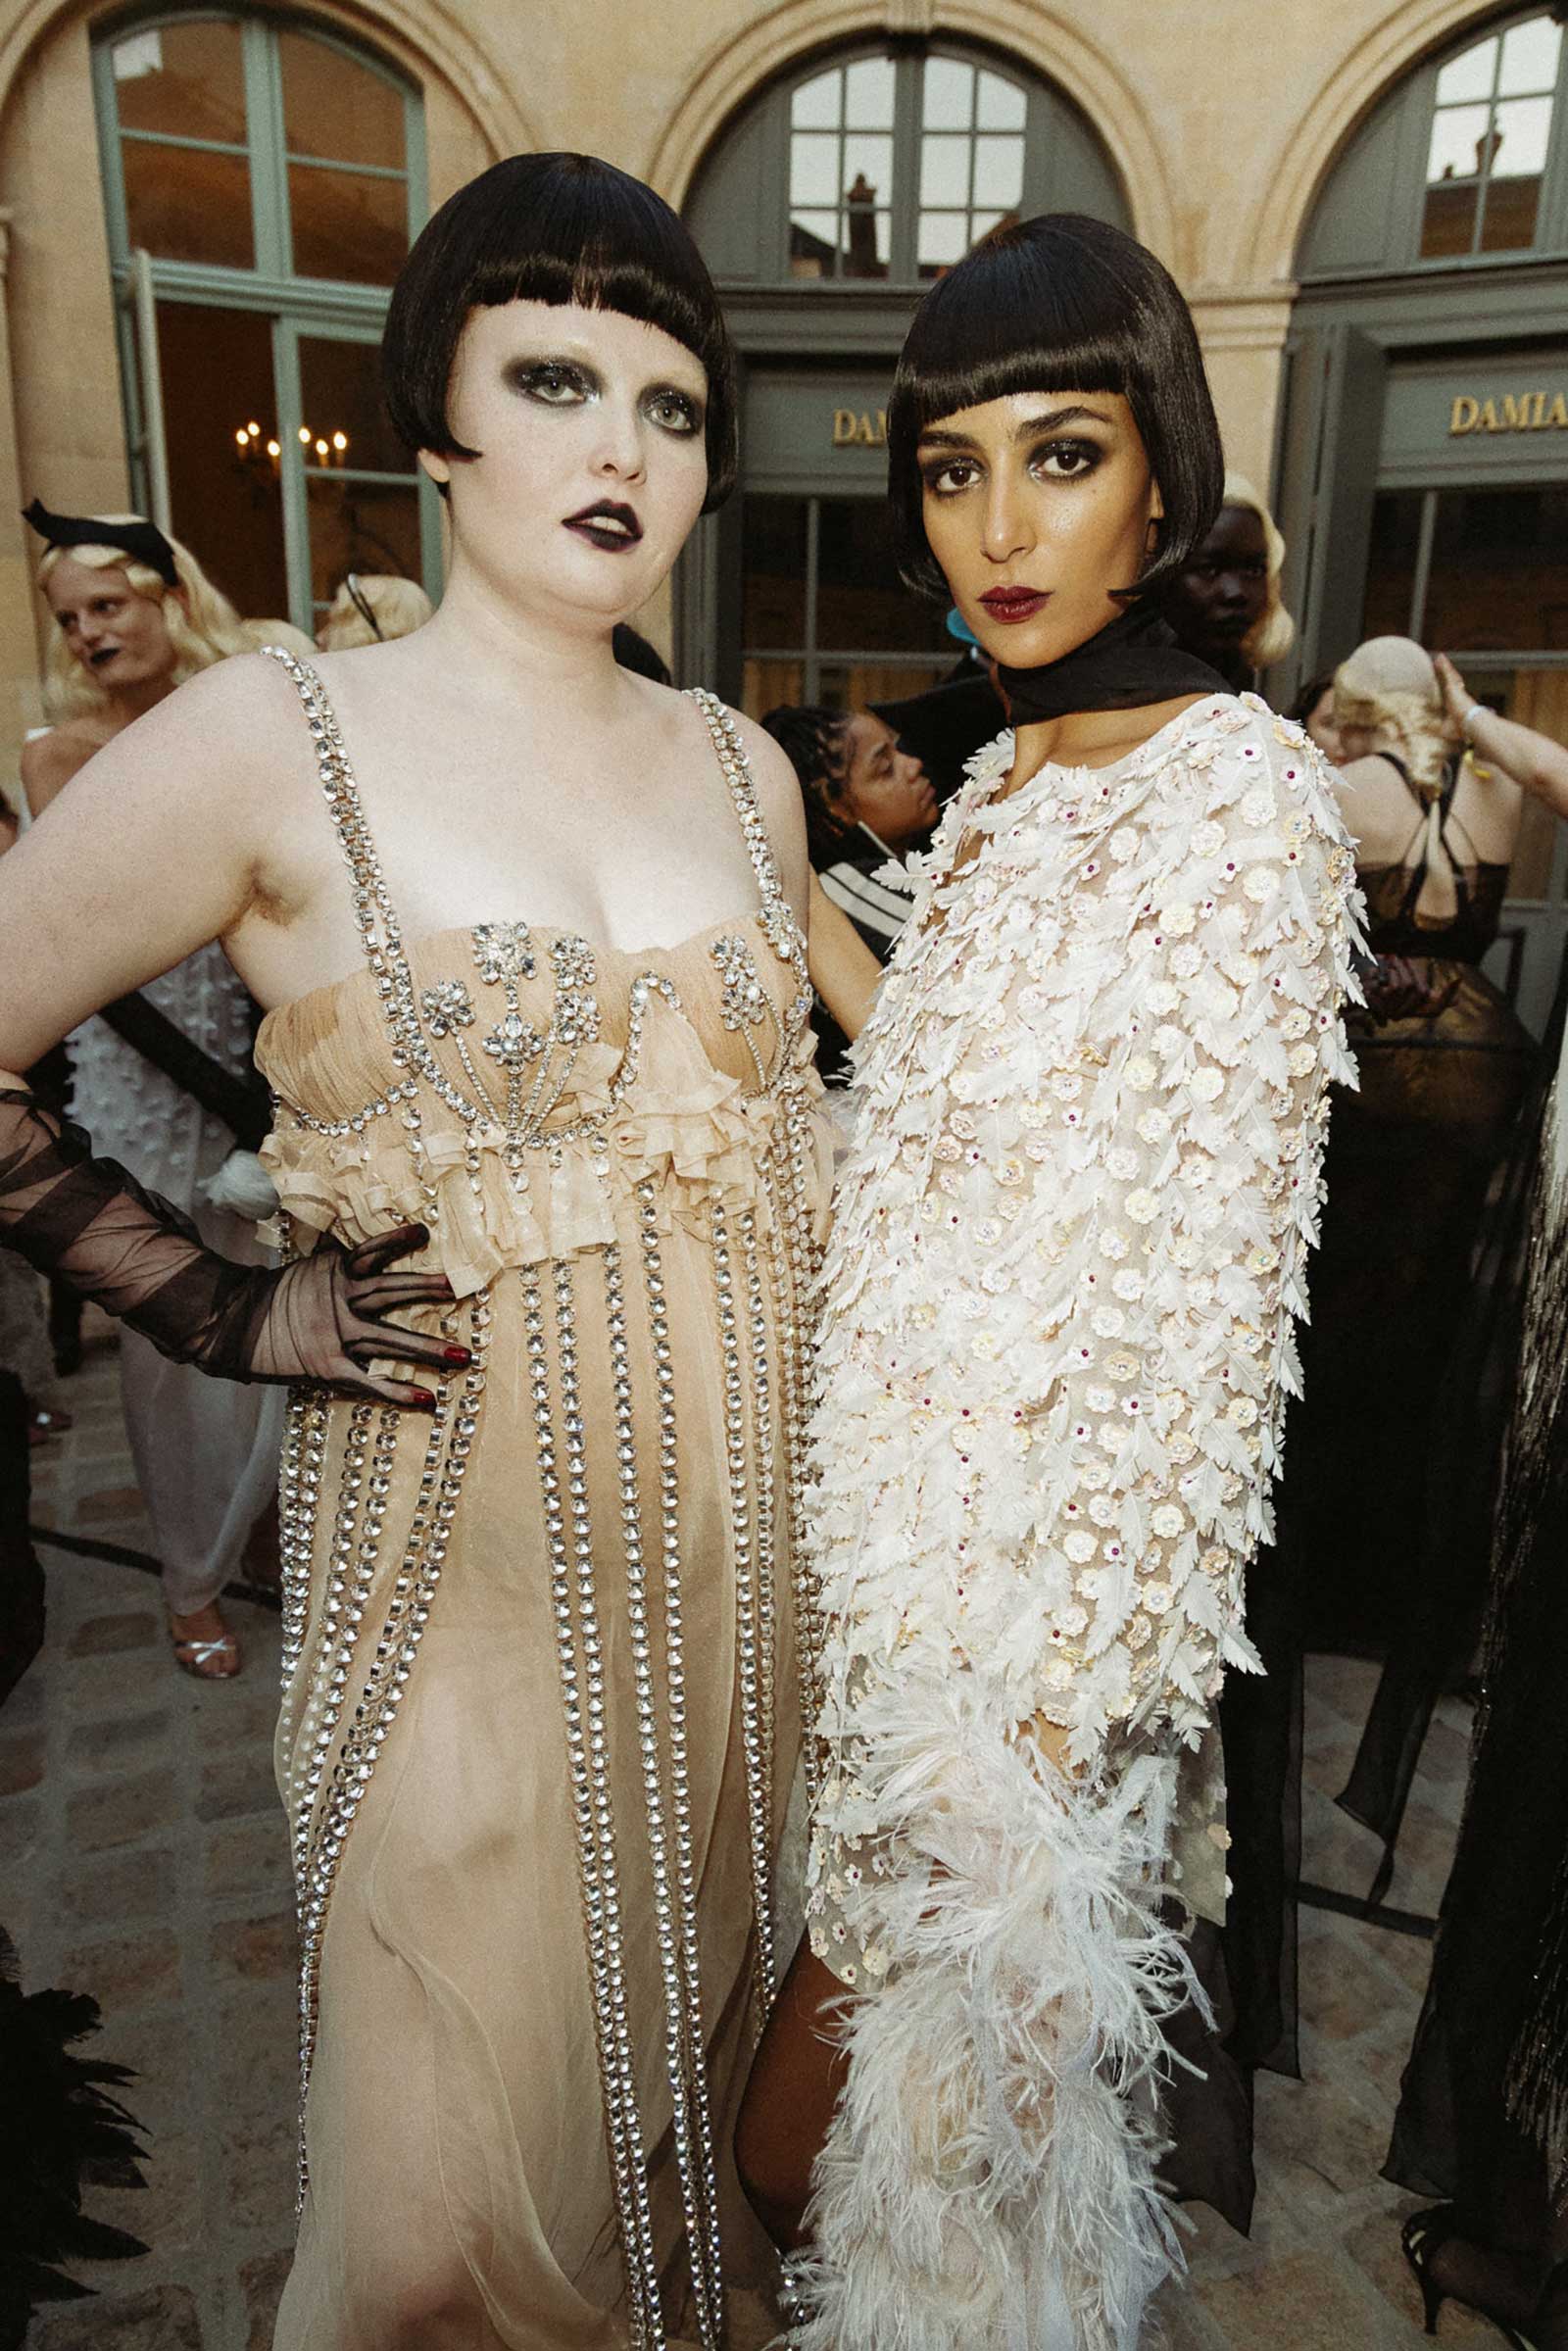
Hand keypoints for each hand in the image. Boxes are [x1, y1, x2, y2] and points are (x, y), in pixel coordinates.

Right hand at [248, 1222, 463, 1406]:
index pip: (371, 1251)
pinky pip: (370, 1380)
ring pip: (391, 1339)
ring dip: (428, 1350)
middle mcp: (341, 1300)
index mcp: (335, 1272)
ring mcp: (338, 1334)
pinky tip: (427, 1398)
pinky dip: (398, 1391)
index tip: (423, 1232)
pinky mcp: (330, 1366)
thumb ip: (331, 1249)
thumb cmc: (277, 1294)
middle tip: (457, 1288)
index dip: (395, 1240)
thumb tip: (341, 1223)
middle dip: (425, 1289)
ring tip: (464, 1358)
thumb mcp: (306, 1265)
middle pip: (391, 1292)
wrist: (235, 1325)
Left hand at [1360, 954, 1460, 1026]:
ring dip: (1399, 969)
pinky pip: (1397, 987)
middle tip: (1401, 958)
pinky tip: (1380, 969)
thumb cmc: (1377, 982)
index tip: (1458, 979)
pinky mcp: (1379, 1007)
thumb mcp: (1405, 985)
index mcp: (1410, 1011)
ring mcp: (1389, 1013)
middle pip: (1421, 990)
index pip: (1436, 1009)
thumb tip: (1458, 1002)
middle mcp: (1401, 1015)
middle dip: (1412, 970)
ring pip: (1409, 986)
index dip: (1448, 996)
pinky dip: (1390, 973)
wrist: (1349, 984)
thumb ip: (1427, 992)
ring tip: (1388, 962)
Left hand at [1434, 653, 1474, 744]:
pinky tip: (1440, 658)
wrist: (1470, 722)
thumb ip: (1431, 728)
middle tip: (1439, 664)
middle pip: (1450, 680)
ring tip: (1439, 658)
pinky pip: (1448, 672)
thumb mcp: (1442, 729)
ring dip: (1444, 666)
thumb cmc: (1460, 728)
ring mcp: (1456, 689)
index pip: (1449, 692)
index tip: (1443, 681)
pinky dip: (1444, 665)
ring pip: (1449, 674)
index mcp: (1454, 704)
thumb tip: (1419, 729)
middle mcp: (1456, 694)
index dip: (1446, 685)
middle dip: (1446, 672)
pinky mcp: (1454, 686)